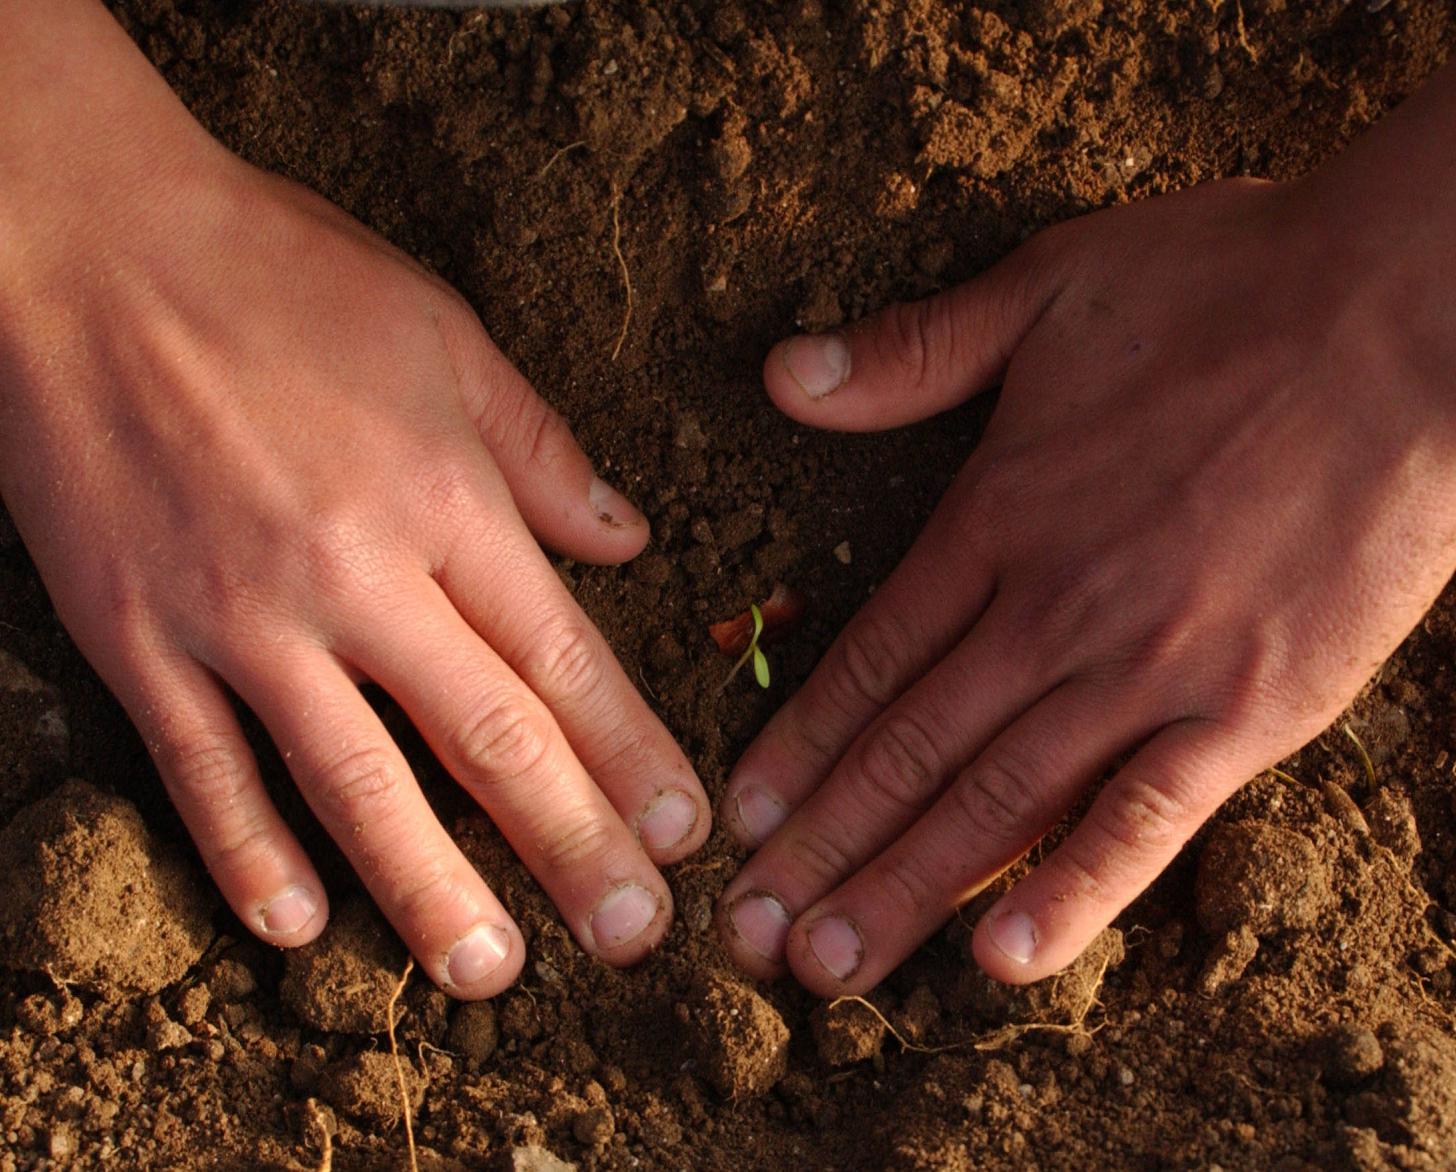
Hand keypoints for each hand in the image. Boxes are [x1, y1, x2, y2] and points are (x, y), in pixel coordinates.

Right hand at [0, 3, 707, 997]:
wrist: (82, 240)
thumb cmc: (278, 275)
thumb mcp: (445, 336)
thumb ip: (543, 453)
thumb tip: (627, 543)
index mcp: (442, 495)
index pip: (562, 656)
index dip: (631, 754)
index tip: (683, 830)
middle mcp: (352, 571)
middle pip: (484, 737)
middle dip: (569, 846)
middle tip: (632, 936)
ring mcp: (237, 615)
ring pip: (350, 781)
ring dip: (427, 889)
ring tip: (487, 972)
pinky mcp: (136, 635)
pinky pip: (199, 768)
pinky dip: (246, 853)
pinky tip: (298, 925)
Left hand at [714, 76, 1455, 993]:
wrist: (1415, 314)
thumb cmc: (1233, 287)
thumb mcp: (1046, 288)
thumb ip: (909, 352)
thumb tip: (781, 375)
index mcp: (998, 517)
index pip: (868, 660)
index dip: (797, 746)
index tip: (740, 817)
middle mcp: (1055, 612)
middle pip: (911, 752)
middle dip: (822, 849)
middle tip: (751, 933)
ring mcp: (1152, 668)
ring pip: (998, 802)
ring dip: (905, 890)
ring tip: (830, 970)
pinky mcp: (1252, 710)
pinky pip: (1146, 818)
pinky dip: (1073, 892)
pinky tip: (1003, 962)